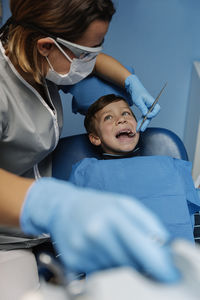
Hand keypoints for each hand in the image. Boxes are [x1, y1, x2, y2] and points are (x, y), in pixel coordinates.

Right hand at [21, 177, 178, 282]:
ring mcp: (83, 248)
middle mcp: (96, 232)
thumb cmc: (97, 205)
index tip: (170, 275)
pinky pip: (100, 272)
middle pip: (131, 263)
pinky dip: (106, 265)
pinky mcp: (73, 261)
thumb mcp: (124, 203)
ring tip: (113, 245)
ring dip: (122, 263)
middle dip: (141, 263)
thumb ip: (147, 222)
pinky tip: (100, 250)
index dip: (159, 265)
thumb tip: (164, 246)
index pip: (143, 247)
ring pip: (116, 270)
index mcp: (112, 215)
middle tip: (141, 257)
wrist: (62, 207)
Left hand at [125, 75, 159, 130]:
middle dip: (146, 123)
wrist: (133, 88)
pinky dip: (141, 121)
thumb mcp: (139, 100)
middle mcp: (151, 105)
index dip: (153, 114)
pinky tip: (138, 125)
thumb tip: (146, 115)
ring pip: (147, 117)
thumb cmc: (137, 92)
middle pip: (151, 116)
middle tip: (142, 129)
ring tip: (138, 129)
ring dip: (143, 123)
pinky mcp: (144, 109)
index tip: (147, 116)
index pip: (156, 109)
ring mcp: (148, 108)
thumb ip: (142, 107)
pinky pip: (143, 116)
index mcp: (152, 102)